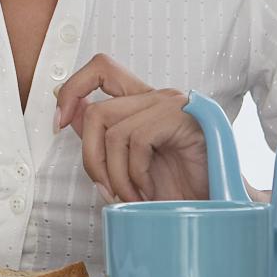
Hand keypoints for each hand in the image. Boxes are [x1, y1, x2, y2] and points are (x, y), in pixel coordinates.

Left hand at [51, 53, 206, 202]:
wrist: (218, 207)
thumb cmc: (178, 187)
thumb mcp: (129, 162)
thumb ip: (103, 136)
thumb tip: (68, 114)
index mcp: (142, 102)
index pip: (100, 69)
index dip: (72, 90)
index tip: (58, 123)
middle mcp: (156, 97)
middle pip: (96, 112)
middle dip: (90, 158)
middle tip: (105, 189)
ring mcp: (171, 105)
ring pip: (113, 131)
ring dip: (114, 175)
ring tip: (130, 196)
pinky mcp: (182, 119)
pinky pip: (137, 140)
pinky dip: (135, 174)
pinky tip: (149, 191)